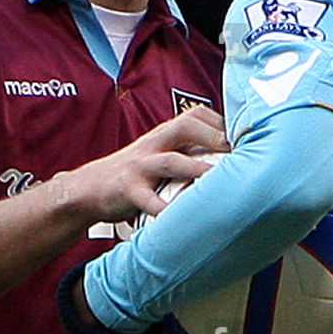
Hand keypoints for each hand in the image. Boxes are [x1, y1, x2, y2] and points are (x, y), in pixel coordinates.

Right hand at [60, 107, 226, 221]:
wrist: (89, 189)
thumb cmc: (135, 173)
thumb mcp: (158, 154)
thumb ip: (185, 152)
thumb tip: (228, 157)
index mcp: (163, 135)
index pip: (195, 115)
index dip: (220, 121)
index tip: (243, 135)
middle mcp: (154, 145)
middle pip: (184, 126)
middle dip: (212, 135)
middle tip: (237, 151)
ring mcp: (141, 167)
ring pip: (171, 162)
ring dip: (196, 169)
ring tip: (218, 179)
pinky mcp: (129, 190)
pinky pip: (149, 201)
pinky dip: (165, 210)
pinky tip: (181, 219)